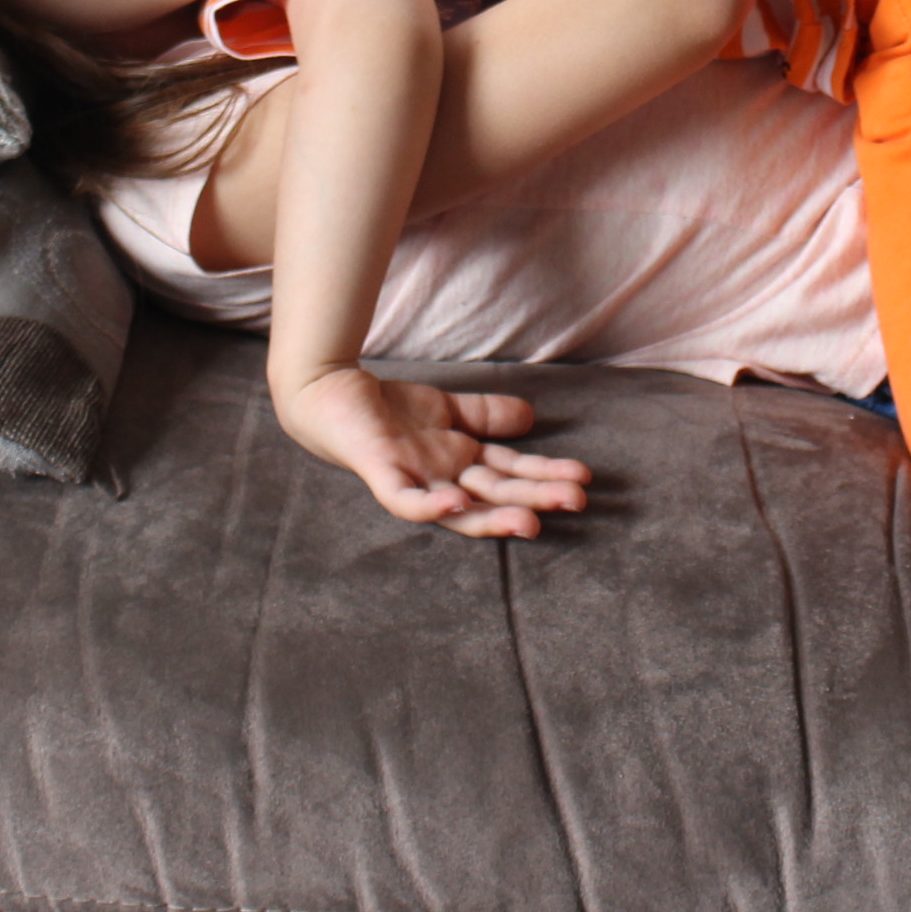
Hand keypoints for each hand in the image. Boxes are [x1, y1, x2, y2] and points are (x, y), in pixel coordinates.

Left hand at [272, 364, 592, 538]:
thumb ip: (485, 415)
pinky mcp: (381, 472)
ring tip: (531, 520)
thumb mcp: (447, 410)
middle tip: (576, 500)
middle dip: (536, 498)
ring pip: (458, 507)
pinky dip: (428, 504)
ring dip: (493, 516)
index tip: (583, 478)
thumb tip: (531, 418)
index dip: (544, 477)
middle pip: (494, 493)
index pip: (510, 474)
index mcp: (459, 464)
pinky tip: (454, 500)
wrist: (327, 391)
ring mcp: (412, 479)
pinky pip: (405, 499)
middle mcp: (441, 478)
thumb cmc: (385, 410)